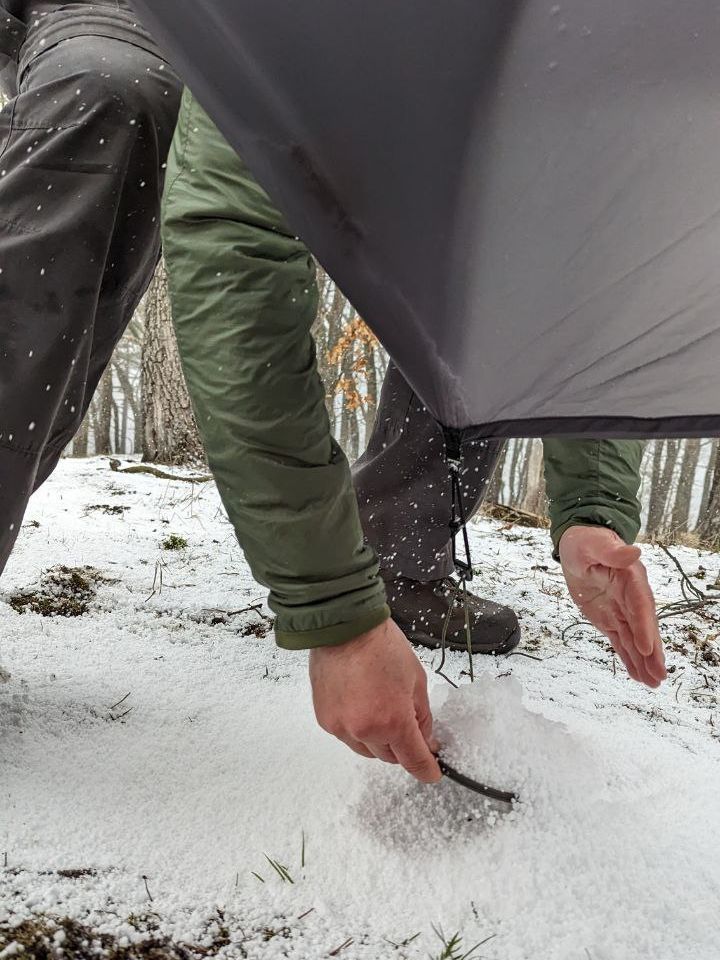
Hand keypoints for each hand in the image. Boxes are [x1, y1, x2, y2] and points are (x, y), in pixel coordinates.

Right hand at [309, 618, 440, 782]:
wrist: (344, 628)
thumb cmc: (381, 646)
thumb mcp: (416, 680)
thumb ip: (422, 715)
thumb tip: (425, 739)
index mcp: (393, 721)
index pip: (413, 760)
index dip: (426, 769)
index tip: (431, 772)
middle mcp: (365, 730)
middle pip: (389, 757)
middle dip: (402, 745)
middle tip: (407, 723)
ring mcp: (342, 727)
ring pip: (367, 750)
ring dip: (379, 740)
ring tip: (380, 708)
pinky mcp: (325, 720)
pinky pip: (347, 736)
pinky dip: (358, 729)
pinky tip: (362, 705)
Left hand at [559, 525, 665, 687]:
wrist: (578, 546)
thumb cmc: (586, 541)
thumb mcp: (593, 544)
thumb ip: (612, 551)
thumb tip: (633, 551)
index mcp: (631, 578)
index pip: (640, 605)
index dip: (644, 626)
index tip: (647, 648)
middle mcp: (631, 597)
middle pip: (643, 627)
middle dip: (651, 651)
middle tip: (659, 675)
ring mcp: (622, 610)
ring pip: (634, 638)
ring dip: (643, 660)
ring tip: (654, 683)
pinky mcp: (610, 619)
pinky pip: (621, 641)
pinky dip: (629, 658)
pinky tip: (639, 676)